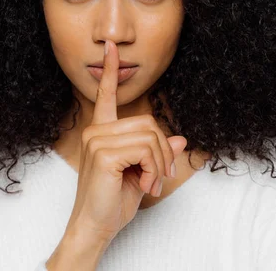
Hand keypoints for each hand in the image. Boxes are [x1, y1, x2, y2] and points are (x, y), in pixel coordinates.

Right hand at [64, 39, 187, 243]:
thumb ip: (156, 154)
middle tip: (160, 176)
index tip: (111, 48)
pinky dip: (154, 169)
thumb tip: (179, 139)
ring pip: (150, 137)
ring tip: (151, 183)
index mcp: (101, 132)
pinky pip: (146, 150)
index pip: (105, 96)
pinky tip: (144, 185)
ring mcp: (97, 140)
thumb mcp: (142, 174)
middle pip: (147, 123)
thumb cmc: (112, 201)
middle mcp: (96, 131)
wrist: (96, 227)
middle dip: (162, 152)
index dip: (110, 71)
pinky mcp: (104, 153)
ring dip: (159, 164)